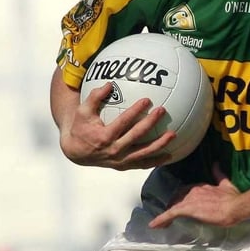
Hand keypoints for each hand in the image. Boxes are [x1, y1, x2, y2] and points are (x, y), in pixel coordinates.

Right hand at [60, 81, 174, 169]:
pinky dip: (156, 160)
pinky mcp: (124, 166)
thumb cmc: (82, 128)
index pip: (123, 122)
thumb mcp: (83, 112)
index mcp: (104, 136)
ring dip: (160, 144)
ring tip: (173, 134)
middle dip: (150, 122)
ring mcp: (120, 160)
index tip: (147, 100)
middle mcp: (113, 150)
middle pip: (136, 136)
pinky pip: (143, 164)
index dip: (135, 111)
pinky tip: (170, 155)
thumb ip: (94, 97)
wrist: (76, 152)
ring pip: (143, 153)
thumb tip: (109, 84)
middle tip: (162, 110)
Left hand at [149, 164, 241, 227]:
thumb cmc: (233, 198)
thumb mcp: (226, 184)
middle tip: (169, 215)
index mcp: (202, 185)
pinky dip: (161, 218)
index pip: (187, 190)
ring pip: (173, 205)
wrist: (236, 207)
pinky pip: (170, 213)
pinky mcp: (187, 209)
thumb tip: (215, 163)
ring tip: (160, 223)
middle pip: (178, 197)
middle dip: (173, 204)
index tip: (180, 204)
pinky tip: (154, 225)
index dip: (182, 197)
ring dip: (166, 214)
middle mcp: (193, 190)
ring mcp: (190, 200)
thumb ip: (219, 174)